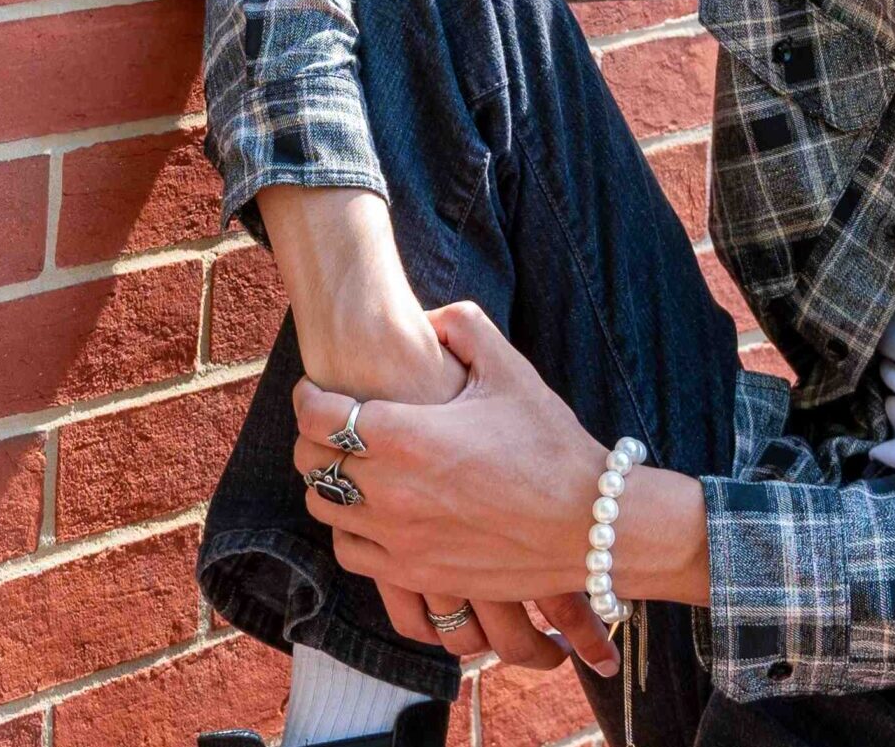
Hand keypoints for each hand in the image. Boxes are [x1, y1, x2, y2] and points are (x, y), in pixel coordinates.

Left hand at [294, 301, 622, 671]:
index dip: (308, 395)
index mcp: (406, 437)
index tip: (314, 386)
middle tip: (331, 420)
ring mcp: (398, 539)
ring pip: (324, 507)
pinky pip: (350, 552)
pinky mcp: (414, 574)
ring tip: (351, 464)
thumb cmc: (549, 444)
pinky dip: (350, 528)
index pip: (318, 415)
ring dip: (329, 481)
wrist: (585, 523)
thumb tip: (426, 320)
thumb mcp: (510, 369)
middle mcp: (390, 491)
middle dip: (313, 435)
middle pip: (311, 461)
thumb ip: (462, 326)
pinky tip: (372, 511)